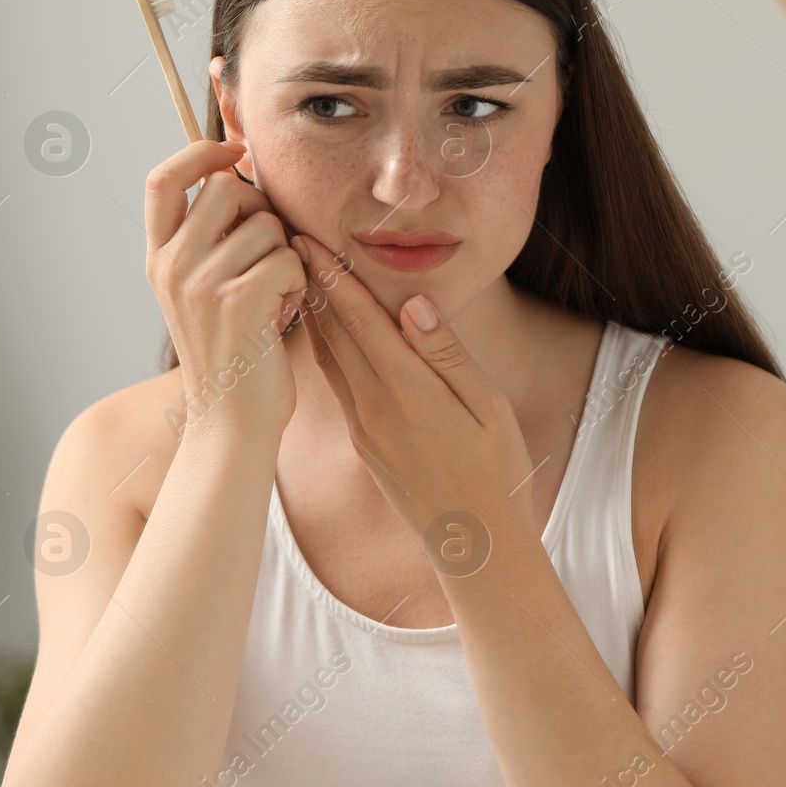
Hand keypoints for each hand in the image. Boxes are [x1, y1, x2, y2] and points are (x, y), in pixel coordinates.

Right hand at [144, 140, 307, 439]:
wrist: (232, 422)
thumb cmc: (231, 353)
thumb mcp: (202, 290)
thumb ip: (209, 238)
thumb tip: (238, 172)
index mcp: (159, 259)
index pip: (162, 179)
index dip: (198, 151)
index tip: (231, 149)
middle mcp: (172, 266)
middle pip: (226, 187)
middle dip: (261, 210)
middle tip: (267, 254)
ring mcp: (202, 284)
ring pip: (267, 225)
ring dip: (285, 257)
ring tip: (273, 297)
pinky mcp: (240, 302)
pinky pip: (288, 259)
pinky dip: (299, 284)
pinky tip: (284, 314)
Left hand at [291, 232, 539, 564]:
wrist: (476, 547)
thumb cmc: (497, 473)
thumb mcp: (489, 408)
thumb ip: (448, 355)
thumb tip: (412, 305)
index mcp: (408, 392)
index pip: (360, 321)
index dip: (332, 277)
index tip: (308, 240)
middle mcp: (374, 408)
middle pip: (334, 333)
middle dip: (312, 284)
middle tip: (288, 239)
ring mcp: (363, 428)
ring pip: (328, 359)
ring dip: (312, 315)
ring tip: (295, 274)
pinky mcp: (362, 444)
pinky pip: (336, 385)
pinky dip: (324, 350)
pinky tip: (320, 333)